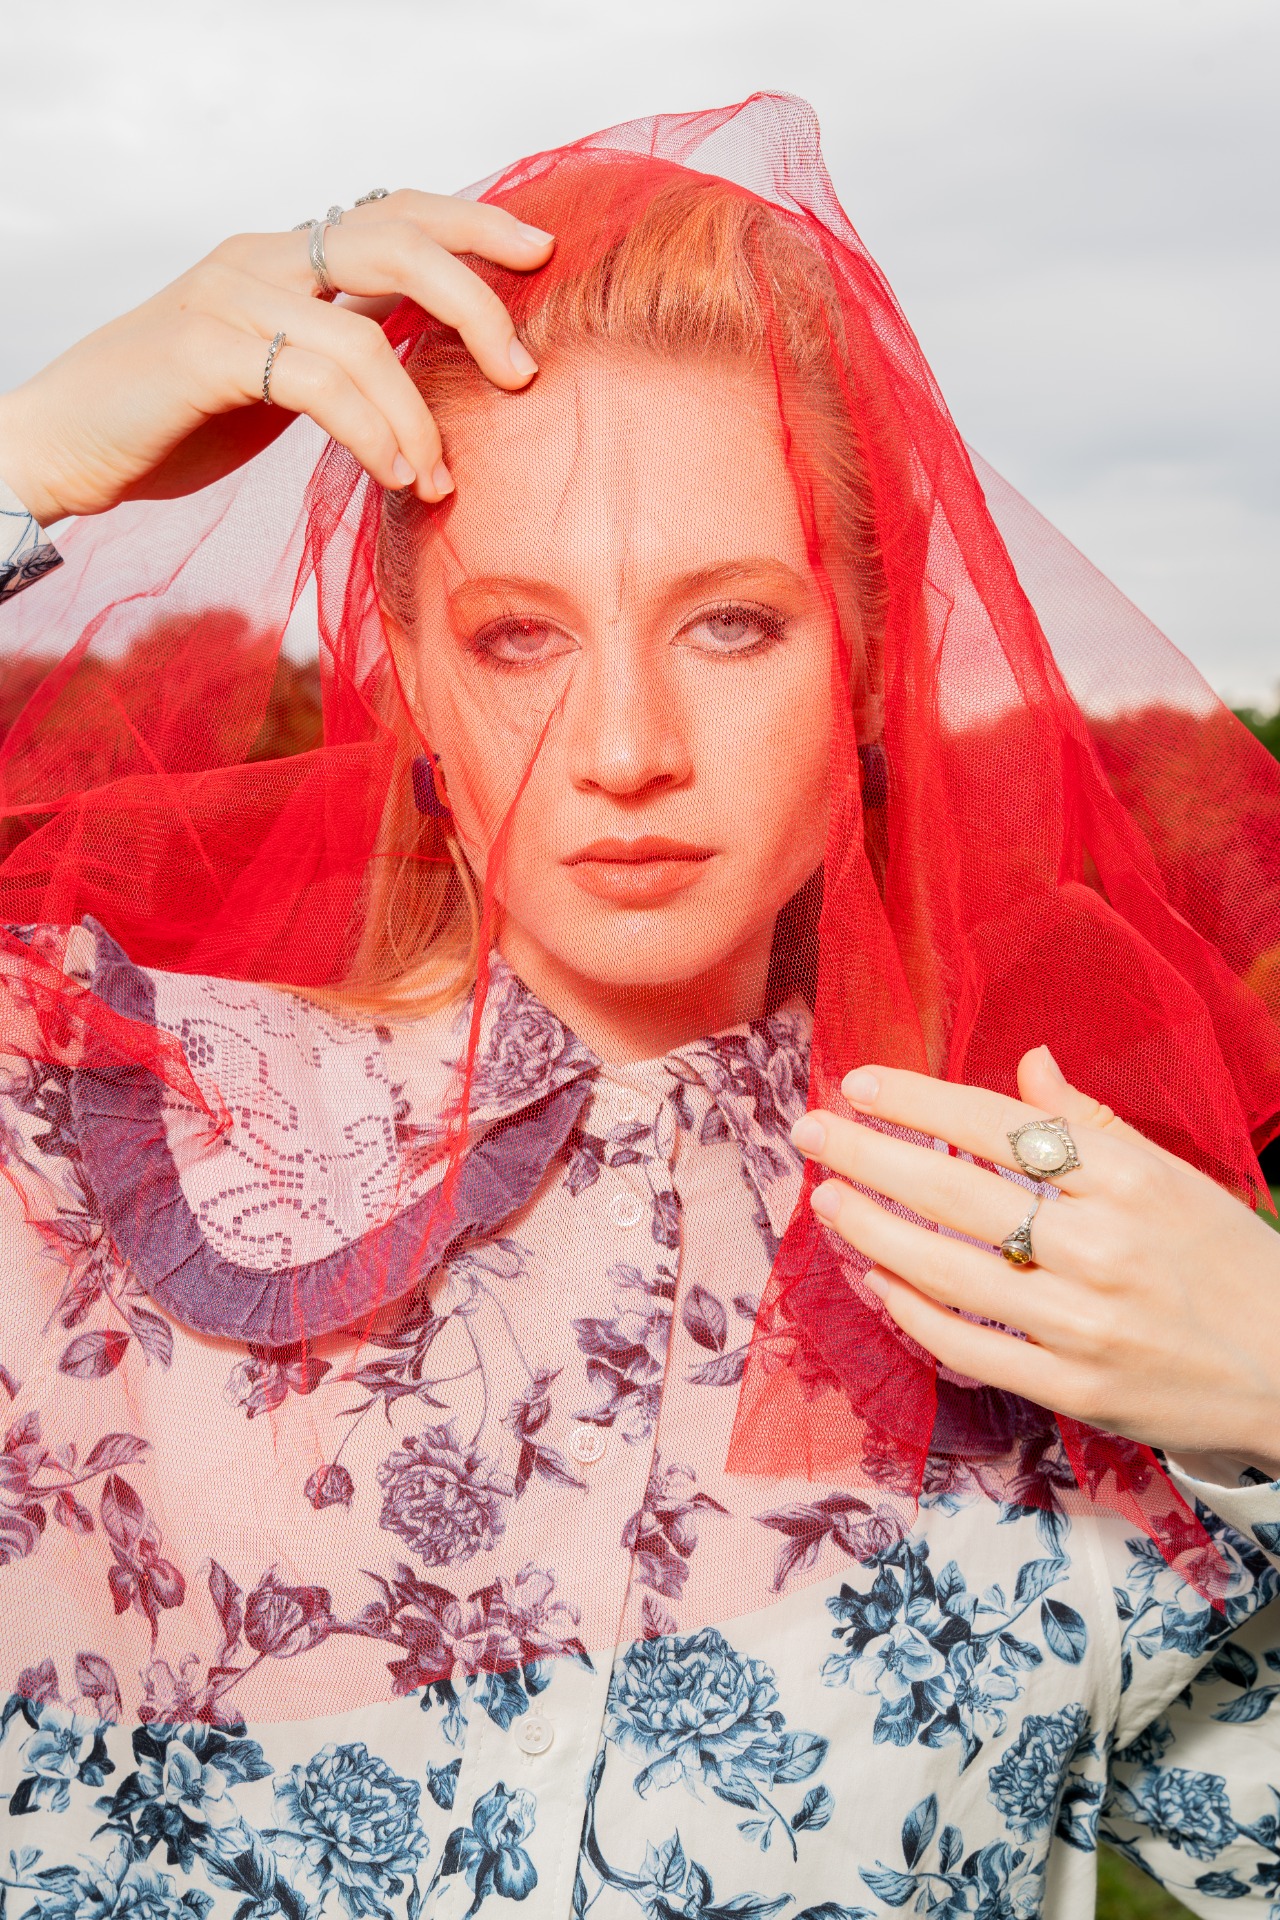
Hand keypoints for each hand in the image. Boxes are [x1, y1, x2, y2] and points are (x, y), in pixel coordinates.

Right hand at [0, 192, 552, 524]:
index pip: (396, 214)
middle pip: (397, 243)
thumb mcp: (276, 372)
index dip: (473, 224)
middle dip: (477, 299)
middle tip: (522, 371)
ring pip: (366, 336)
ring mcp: (232, 299)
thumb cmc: (177, 418)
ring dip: (421, 416)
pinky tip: (397, 476)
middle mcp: (264, 259)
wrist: (67, 442)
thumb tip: (419, 359)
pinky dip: (373, 433)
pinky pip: (318, 384)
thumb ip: (340, 349)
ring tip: (439, 478)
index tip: (540, 254)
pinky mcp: (207, 353)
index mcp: (287, 258)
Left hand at [789, 1046, 1279, 1478]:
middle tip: (811, 1131)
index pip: (1001, 1125)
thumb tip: (1027, 1062)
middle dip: (872, 1155)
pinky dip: (916, 1313)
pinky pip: (972, 1347)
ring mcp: (1085, 1325)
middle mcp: (1104, 1248)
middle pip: (959, 1191)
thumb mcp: (1175, 1179)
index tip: (859, 1082)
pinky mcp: (1075, 1391)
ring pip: (951, 1271)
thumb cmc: (1228, 1263)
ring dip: (874, 1230)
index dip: (920, 1101)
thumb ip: (1093, 1124)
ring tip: (829, 1199)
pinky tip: (879, 1281)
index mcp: (1131, 1181)